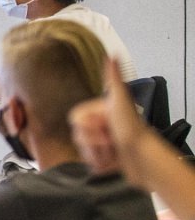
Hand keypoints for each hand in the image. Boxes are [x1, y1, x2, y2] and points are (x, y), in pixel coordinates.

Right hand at [70, 58, 143, 176]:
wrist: (144, 159)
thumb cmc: (133, 130)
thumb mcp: (120, 101)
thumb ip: (113, 78)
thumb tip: (111, 55)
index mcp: (99, 111)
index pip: (74, 119)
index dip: (87, 125)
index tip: (105, 124)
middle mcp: (99, 126)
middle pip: (76, 135)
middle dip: (93, 142)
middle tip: (111, 139)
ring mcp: (100, 143)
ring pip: (81, 150)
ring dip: (97, 154)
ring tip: (113, 152)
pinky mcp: (102, 160)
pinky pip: (88, 163)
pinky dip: (100, 164)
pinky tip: (112, 161)